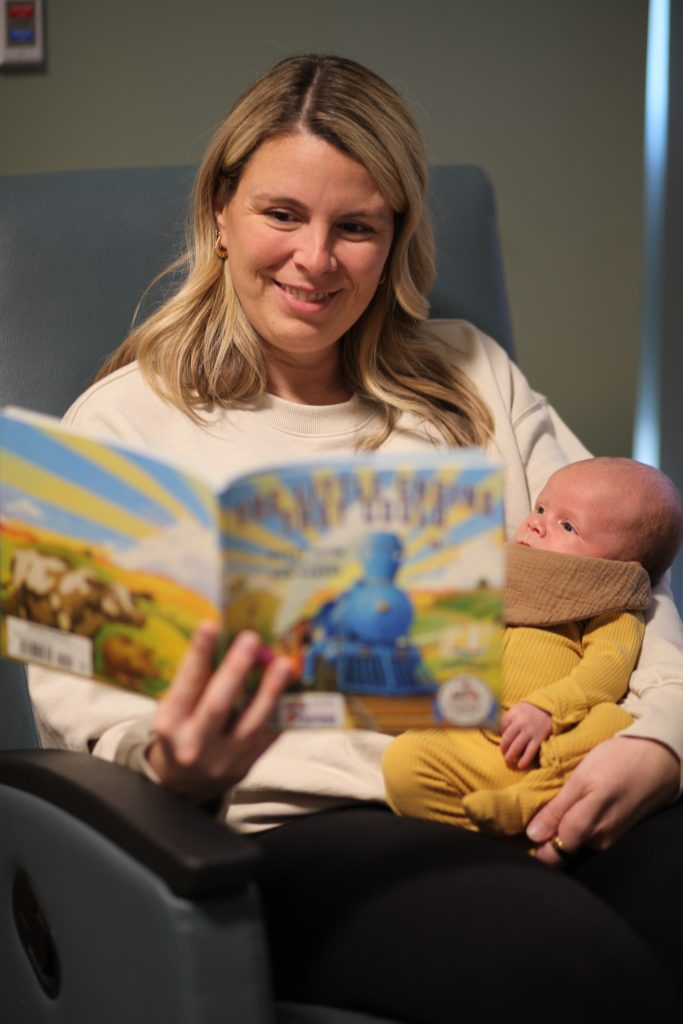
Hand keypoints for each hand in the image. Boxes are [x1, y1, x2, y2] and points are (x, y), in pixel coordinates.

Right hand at [147, 622, 291, 801]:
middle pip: (217, 706)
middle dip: (235, 670)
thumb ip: (196, 682)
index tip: (211, 624)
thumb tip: (226, 637)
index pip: (185, 685)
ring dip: (270, 691)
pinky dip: (281, 712)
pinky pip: (269, 737)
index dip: (198, 655)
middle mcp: (194, 745)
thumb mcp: (175, 709)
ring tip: (282, 663)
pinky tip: (293, 689)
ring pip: (251, 723)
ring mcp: (222, 759)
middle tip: (251, 639)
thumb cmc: (180, 731)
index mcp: (170, 725)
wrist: (183, 783)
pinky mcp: (245, 766)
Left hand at [500, 701, 552, 767]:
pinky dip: (525, 760)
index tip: (502, 741)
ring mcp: (530, 731)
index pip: (502, 726)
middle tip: (503, 755)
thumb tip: (500, 732)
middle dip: (503, 749)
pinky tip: (520, 766)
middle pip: (507, 739)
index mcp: (513, 714)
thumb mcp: (517, 709)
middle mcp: (520, 723)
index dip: (500, 735)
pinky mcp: (539, 739)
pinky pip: (530, 751)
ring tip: (508, 762)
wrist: (550, 709)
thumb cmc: (530, 711)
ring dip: (510, 756)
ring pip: (516, 747)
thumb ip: (509, 718)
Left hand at [527, 735, 679, 864]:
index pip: (550, 855)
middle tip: (531, 809)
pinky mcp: (614, 830)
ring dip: (561, 824)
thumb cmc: (615, 763)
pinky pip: (587, 832)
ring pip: (574, 839)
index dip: (532, 847)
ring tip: (552, 801)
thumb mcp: (580, 781)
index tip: (516, 830)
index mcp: (585, 829)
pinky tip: (573, 802)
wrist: (656, 759)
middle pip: (561, 849)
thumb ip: (558, 810)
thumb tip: (533, 836)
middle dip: (544, 835)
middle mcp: (597, 841)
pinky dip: (576, 820)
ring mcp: (608, 837)